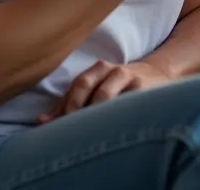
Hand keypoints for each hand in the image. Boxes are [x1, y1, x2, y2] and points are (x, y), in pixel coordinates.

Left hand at [38, 60, 162, 123]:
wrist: (158, 75)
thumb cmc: (118, 85)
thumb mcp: (97, 86)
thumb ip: (70, 102)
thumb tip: (41, 121)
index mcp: (99, 69)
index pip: (77, 86)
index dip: (65, 107)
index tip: (56, 128)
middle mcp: (115, 71)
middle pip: (89, 87)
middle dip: (76, 109)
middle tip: (70, 131)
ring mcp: (132, 80)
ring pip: (106, 97)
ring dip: (93, 114)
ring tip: (85, 131)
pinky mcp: (146, 92)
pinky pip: (126, 106)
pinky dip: (113, 118)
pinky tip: (108, 128)